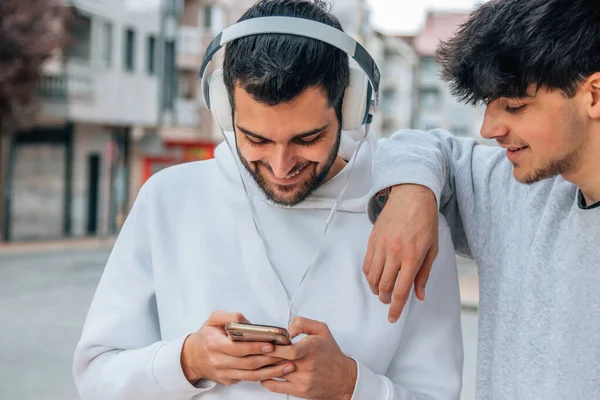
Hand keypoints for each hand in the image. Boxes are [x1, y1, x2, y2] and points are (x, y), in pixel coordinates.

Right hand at [181, 311, 295, 385]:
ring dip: (272, 371)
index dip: (255, 348)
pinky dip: (265, 375)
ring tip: (288, 365)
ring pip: (251, 375)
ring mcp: (224, 374)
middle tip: (286, 354)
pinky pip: (249, 379)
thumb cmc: (206, 336)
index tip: (271, 345)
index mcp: (214, 345)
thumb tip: (249, 323)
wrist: (192, 357)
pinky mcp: (229, 380)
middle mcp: (219, 361)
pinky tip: (277, 370)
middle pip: (248, 363)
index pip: (238, 348)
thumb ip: (231, 317)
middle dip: (269, 360)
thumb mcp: (214, 319)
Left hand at [261, 317, 356, 399]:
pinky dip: (267, 381)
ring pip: (276, 373)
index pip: (290, 351)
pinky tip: (263, 374)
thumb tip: (287, 330)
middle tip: (254, 350)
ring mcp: (303, 380)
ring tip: (256, 360)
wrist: (344, 379)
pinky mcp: (299, 391)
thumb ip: (303, 323)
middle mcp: (307, 365)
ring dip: (264, 366)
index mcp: (312, 348)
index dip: (275, 348)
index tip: (266, 343)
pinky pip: (277, 387)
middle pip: (279, 361)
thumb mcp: (322, 330)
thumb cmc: (331, 353)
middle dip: (265, 355)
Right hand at [362, 184, 438, 321]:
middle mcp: (394, 254)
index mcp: (412, 258)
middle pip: (384, 286)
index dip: (396, 308)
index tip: (393, 318)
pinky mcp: (372, 240)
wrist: (411, 196)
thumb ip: (424, 274)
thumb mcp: (432, 249)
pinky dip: (369, 276)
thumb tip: (419, 296)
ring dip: (376, 289)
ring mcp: (381, 247)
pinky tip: (375, 277)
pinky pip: (366, 264)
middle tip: (389, 301)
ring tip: (382, 291)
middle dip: (386, 299)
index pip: (401, 291)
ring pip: (372, 277)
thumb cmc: (425, 222)